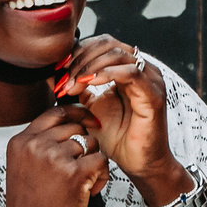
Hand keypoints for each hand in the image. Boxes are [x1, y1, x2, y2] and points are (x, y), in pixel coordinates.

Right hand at [1, 105, 110, 206]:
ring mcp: (55, 158)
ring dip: (93, 163)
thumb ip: (39, 145)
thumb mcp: (23, 167)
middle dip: (85, 146)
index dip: (76, 112)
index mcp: (21, 142)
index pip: (54, 112)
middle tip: (78, 169)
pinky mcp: (76, 173)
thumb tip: (67, 124)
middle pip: (76, 127)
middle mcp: (36, 146)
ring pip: (92, 144)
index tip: (88, 118)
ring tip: (80, 184)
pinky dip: (102, 176)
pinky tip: (89, 190)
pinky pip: (102, 160)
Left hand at [57, 39, 185, 205]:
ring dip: (88, 67)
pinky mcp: (153, 94)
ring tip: (72, 85)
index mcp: (128, 69)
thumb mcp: (90, 109)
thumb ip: (78, 90)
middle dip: (79, 60)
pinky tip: (89, 84)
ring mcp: (150, 80)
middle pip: (107, 44)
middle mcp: (142, 69)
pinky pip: (131, 72)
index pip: (101, 45)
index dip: (76, 53)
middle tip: (62, 81)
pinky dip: (107, 74)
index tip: (57, 72)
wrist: (138, 163)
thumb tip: (53, 75)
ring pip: (117, 54)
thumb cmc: (118, 138)